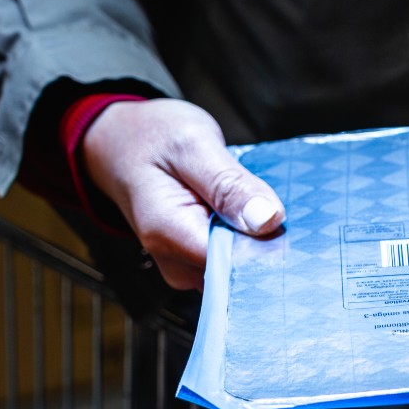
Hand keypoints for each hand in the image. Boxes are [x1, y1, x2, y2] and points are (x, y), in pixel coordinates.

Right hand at [81, 98, 284, 290]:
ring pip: (239, 266)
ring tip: (253, 199)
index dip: (267, 247)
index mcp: (170, 235)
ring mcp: (184, 265)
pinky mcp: (195, 259)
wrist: (120, 143)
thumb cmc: (152, 138)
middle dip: (265, 241)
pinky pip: (232, 257)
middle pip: (240, 271)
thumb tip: (268, 220)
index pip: (235, 264)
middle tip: (270, 200)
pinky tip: (244, 210)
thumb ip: (229, 183)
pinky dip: (246, 235)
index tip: (288, 224)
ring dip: (257, 238)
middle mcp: (175, 262)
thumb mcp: (192, 144)